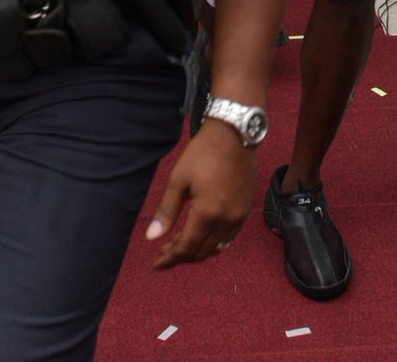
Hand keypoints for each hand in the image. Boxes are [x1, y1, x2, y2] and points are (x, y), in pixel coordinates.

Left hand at [146, 119, 255, 268]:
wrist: (235, 132)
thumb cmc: (203, 152)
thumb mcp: (179, 179)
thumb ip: (166, 211)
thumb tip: (151, 237)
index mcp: (207, 213)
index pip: (186, 248)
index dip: (170, 258)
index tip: (156, 263)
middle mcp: (226, 220)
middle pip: (202, 252)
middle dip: (182, 255)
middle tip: (166, 249)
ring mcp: (239, 215)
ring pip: (217, 247)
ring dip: (198, 249)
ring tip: (181, 241)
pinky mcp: (246, 208)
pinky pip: (229, 236)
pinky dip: (214, 241)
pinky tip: (202, 231)